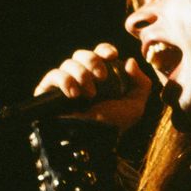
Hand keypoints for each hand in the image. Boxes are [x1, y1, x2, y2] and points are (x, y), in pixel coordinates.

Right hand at [34, 43, 151, 132]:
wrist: (92, 141)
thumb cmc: (113, 126)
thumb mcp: (135, 106)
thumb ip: (141, 83)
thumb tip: (129, 61)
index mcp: (101, 79)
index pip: (99, 53)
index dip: (104, 50)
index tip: (112, 55)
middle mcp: (82, 79)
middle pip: (81, 54)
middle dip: (93, 61)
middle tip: (102, 78)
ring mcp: (65, 85)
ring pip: (68, 63)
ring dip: (82, 75)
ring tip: (90, 95)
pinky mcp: (49, 93)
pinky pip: (53, 75)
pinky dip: (65, 81)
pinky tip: (74, 95)